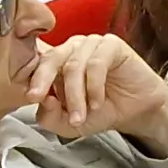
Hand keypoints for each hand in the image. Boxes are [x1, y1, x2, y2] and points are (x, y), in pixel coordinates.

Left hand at [27, 33, 167, 142]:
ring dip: (75, 95)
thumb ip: (50, 117)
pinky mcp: (112, 45)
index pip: (36, 63)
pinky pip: (96, 64)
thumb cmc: (103, 112)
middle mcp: (72, 49)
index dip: (32, 78)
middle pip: (51, 59)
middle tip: (41, 99)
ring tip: (81, 116)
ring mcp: (92, 44)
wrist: (137, 113)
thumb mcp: (70, 123)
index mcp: (57, 62)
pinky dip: (94, 87)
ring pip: (73, 65)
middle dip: (44, 82)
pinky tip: (97, 103)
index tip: (30, 97)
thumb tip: (43, 101)